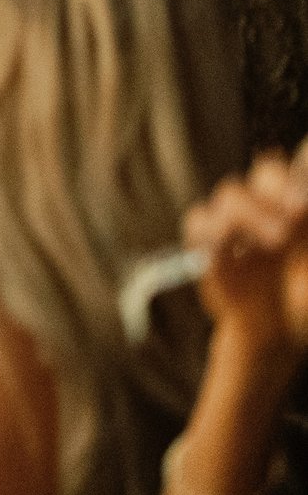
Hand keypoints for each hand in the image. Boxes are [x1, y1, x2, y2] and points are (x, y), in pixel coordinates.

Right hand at [187, 146, 307, 365]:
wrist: (276, 331)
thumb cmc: (305, 299)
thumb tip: (305, 204)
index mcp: (301, 206)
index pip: (300, 163)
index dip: (303, 167)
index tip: (305, 201)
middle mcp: (270, 205)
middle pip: (266, 168)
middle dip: (279, 187)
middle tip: (296, 215)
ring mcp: (237, 222)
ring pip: (231, 192)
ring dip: (251, 214)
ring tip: (272, 245)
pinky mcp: (207, 242)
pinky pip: (198, 219)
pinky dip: (211, 231)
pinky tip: (231, 251)